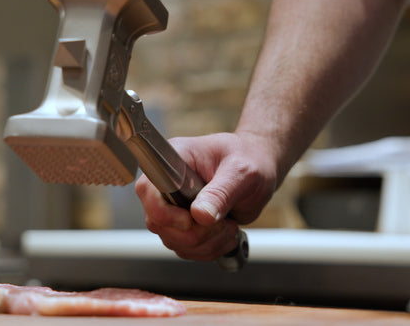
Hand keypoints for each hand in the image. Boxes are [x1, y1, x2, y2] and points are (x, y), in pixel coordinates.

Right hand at [135, 132, 277, 260]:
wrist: (262, 168)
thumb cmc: (251, 158)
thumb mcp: (241, 171)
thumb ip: (221, 192)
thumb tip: (200, 215)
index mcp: (174, 161)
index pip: (148, 189)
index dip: (164, 212)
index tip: (191, 219)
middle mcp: (168, 185)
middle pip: (158, 222)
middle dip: (193, 233)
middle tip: (221, 222)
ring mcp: (175, 207)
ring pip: (172, 241)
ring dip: (205, 243)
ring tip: (229, 227)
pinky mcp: (186, 225)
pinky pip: (186, 249)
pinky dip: (209, 249)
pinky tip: (227, 235)